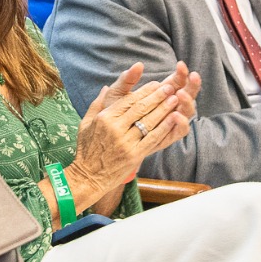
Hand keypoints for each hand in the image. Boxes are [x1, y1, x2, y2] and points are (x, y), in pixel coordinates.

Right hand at [70, 62, 201, 204]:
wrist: (88, 177)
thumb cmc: (86, 150)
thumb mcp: (85, 124)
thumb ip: (97, 104)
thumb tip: (105, 87)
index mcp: (104, 118)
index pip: (128, 100)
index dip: (144, 91)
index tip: (156, 84)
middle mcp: (115, 128)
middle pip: (141, 108)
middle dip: (157, 96)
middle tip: (169, 87)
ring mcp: (125, 142)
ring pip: (149, 121)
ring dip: (164, 109)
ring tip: (175, 99)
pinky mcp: (134, 155)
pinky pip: (152, 138)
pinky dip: (164, 127)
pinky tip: (173, 119)